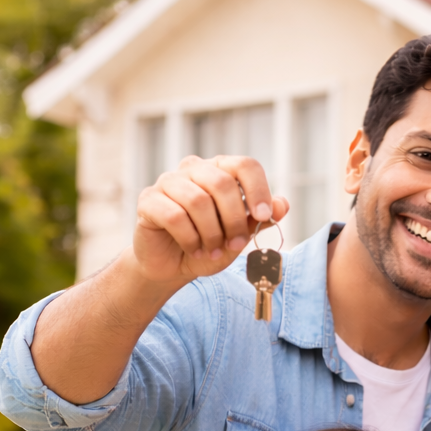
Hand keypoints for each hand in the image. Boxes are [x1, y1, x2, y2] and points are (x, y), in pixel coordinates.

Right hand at [133, 155, 289, 285]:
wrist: (173, 266)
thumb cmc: (208, 246)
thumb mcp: (240, 236)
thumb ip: (259, 220)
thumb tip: (282, 204)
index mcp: (220, 172)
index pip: (244, 165)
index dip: (258, 189)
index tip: (264, 216)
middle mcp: (193, 170)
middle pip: (222, 183)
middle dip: (234, 220)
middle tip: (236, 245)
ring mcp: (168, 182)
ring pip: (198, 201)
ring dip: (211, 234)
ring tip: (212, 251)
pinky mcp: (148, 200)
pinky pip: (174, 216)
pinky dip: (190, 239)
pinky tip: (194, 249)